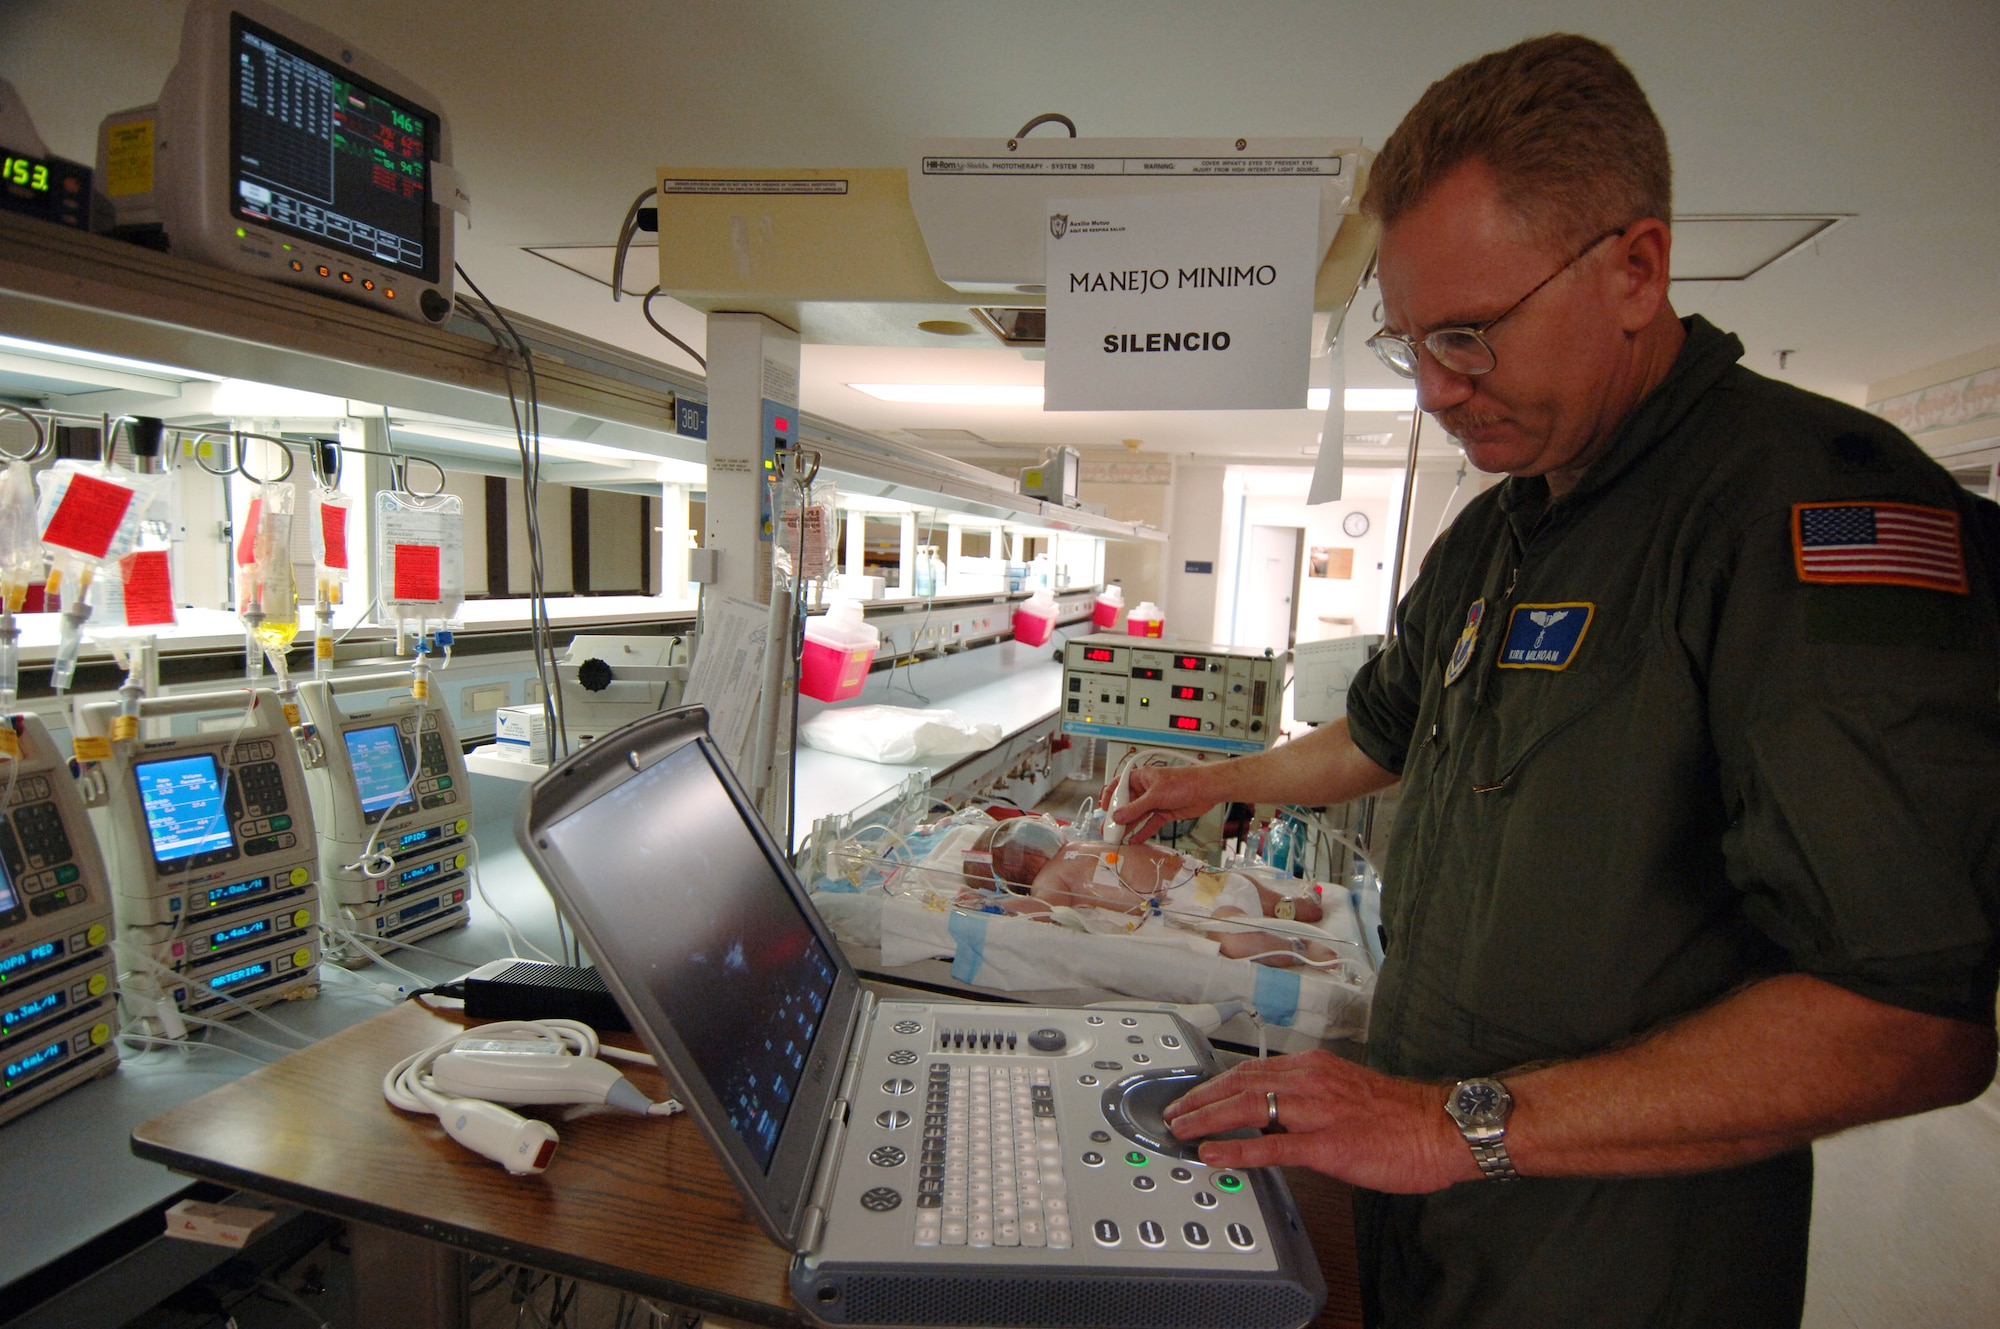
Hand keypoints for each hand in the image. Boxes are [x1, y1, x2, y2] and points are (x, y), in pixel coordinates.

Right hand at [1110, 764, 1218, 844]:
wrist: (1206, 789)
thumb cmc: (1183, 783)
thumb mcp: (1155, 796)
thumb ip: (1135, 808)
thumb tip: (1117, 816)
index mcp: (1140, 778)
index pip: (1118, 786)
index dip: (1109, 797)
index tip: (1104, 810)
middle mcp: (1145, 790)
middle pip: (1126, 804)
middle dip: (1117, 817)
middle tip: (1108, 830)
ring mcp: (1154, 802)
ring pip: (1137, 816)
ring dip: (1128, 827)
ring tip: (1117, 838)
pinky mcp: (1163, 813)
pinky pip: (1149, 824)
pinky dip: (1142, 832)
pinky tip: (1134, 840)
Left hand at [1161, 1049, 1478, 1193]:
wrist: (1443, 1128)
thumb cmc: (1402, 1116)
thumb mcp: (1346, 1093)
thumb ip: (1309, 1100)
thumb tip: (1275, 1119)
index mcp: (1314, 1068)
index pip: (1251, 1070)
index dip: (1215, 1084)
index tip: (1192, 1096)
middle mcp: (1310, 1081)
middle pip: (1239, 1083)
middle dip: (1200, 1098)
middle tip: (1173, 1113)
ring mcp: (1317, 1112)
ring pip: (1247, 1105)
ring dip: (1206, 1118)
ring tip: (1181, 1130)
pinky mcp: (1328, 1145)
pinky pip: (1272, 1146)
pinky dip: (1237, 1148)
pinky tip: (1214, 1154)